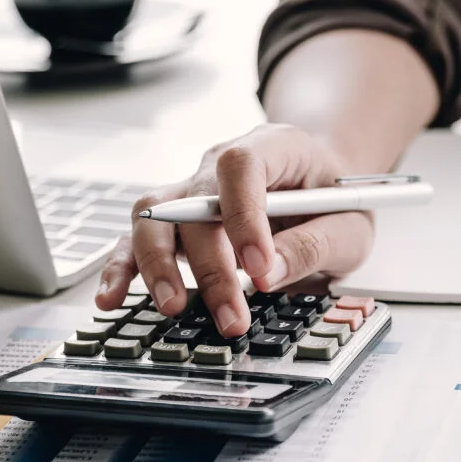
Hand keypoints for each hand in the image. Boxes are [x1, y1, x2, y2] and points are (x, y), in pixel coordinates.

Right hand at [94, 124, 374, 336]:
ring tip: (173, 306)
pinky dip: (122, 268)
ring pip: (154, 215)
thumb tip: (266, 274)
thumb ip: (312, 245)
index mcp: (273, 147)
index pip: (242, 167)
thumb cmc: (334, 201)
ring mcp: (191, 189)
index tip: (258, 267)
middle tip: (231, 315)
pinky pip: (137, 239)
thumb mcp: (348, 225)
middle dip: (211, 265)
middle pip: (195, 202)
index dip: (244, 215)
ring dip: (159, 265)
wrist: (320, 186)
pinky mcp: (174, 222)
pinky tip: (112, 298)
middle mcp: (220, 162)